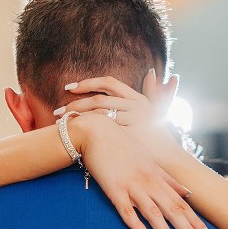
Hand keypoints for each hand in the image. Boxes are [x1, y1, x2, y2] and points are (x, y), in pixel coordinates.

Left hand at [58, 70, 181, 155]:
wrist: (169, 157)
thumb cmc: (160, 134)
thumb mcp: (159, 108)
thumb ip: (154, 90)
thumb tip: (151, 71)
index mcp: (138, 98)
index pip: (109, 83)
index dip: (88, 83)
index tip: (70, 87)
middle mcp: (136, 107)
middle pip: (99, 100)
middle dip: (76, 104)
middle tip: (58, 110)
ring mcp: (133, 122)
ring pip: (99, 115)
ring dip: (78, 118)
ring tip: (62, 122)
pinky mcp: (128, 138)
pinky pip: (103, 132)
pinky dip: (87, 132)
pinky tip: (74, 134)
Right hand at [70, 113, 213, 228]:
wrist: (98, 132)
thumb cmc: (123, 146)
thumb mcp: (149, 161)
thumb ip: (168, 179)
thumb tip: (187, 192)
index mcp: (158, 178)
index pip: (182, 203)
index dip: (196, 221)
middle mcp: (149, 183)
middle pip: (173, 210)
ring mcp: (132, 186)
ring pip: (154, 213)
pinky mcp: (115, 190)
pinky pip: (127, 211)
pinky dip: (137, 225)